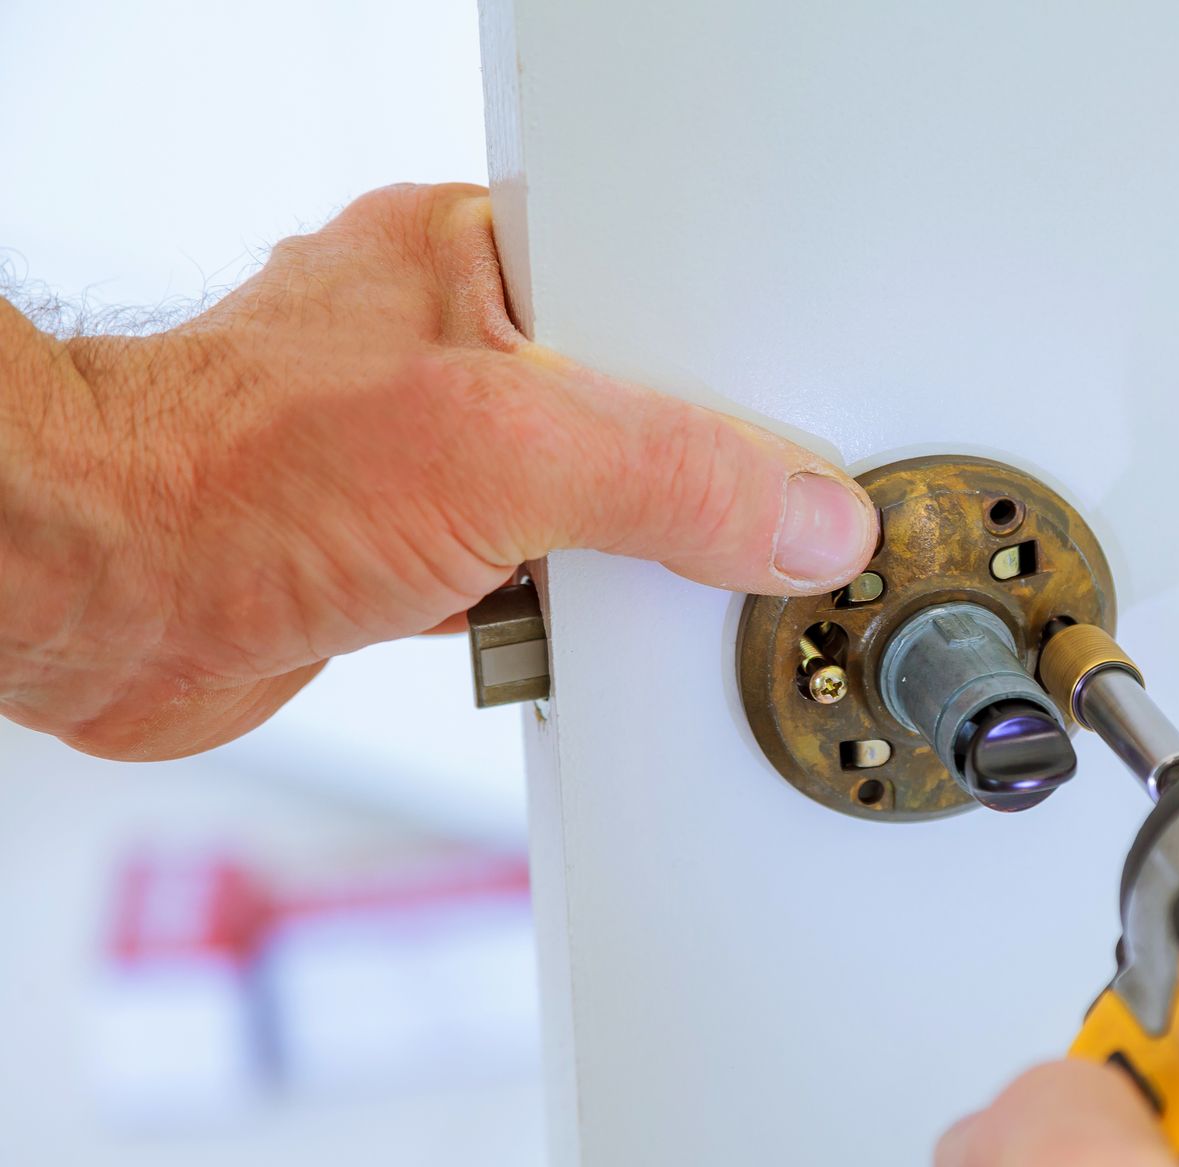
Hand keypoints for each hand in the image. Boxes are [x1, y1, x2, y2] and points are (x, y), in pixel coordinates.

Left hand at [0, 183, 876, 758]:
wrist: (99, 599)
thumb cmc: (235, 474)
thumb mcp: (505, 449)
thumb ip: (673, 477)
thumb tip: (802, 517)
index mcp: (481, 258)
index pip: (669, 295)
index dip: (746, 366)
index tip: (811, 439)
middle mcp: (462, 346)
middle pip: (647, 412)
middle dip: (687, 486)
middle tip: (738, 528)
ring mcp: (439, 449)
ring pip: (598, 506)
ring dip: (616, 563)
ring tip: (615, 580)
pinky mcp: (420, 544)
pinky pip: (544, 576)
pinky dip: (559, 615)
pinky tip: (551, 627)